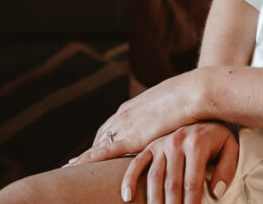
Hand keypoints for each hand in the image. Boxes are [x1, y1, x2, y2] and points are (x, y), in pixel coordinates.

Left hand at [70, 72, 201, 164]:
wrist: (193, 93)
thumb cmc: (190, 99)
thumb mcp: (173, 107)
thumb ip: (167, 118)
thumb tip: (174, 124)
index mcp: (135, 106)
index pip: (113, 125)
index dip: (104, 138)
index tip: (96, 147)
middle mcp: (124, 113)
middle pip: (102, 135)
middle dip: (92, 149)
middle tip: (77, 163)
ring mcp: (124, 124)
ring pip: (97, 144)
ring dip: (85, 157)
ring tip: (70, 169)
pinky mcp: (128, 137)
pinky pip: (101, 152)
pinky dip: (86, 160)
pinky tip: (74, 168)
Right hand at [120, 122, 237, 203]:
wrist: (203, 109)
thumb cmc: (216, 136)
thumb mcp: (230, 147)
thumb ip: (227, 169)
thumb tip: (215, 192)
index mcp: (197, 144)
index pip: (192, 183)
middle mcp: (177, 142)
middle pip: (172, 184)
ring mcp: (161, 144)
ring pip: (154, 178)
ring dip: (153, 201)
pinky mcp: (151, 145)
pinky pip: (137, 163)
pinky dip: (130, 180)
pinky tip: (127, 197)